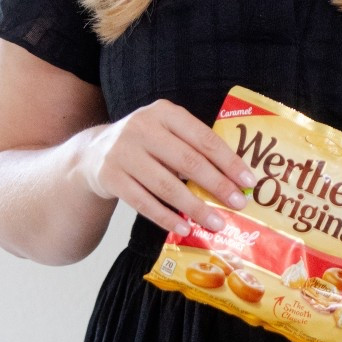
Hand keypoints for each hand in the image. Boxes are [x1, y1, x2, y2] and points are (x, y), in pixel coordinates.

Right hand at [77, 99, 258, 236]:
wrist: (94, 154)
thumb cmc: (145, 145)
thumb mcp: (166, 132)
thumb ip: (193, 147)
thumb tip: (234, 179)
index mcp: (164, 113)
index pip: (203, 138)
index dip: (229, 161)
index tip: (248, 180)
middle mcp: (142, 128)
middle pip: (188, 161)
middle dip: (217, 185)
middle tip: (238, 203)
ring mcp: (123, 152)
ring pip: (166, 186)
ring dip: (195, 208)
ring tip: (216, 223)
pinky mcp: (110, 177)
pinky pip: (144, 202)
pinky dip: (166, 217)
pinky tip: (184, 228)